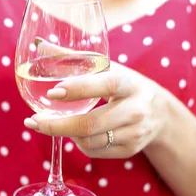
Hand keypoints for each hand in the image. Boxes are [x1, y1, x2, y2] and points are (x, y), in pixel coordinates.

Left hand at [24, 61, 168, 158]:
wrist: (161, 113)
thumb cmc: (124, 84)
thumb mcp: (107, 68)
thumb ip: (73, 58)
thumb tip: (40, 44)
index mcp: (129, 83)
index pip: (104, 86)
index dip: (77, 89)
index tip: (52, 92)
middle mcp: (135, 110)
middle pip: (91, 124)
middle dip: (57, 125)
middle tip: (33, 121)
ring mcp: (134, 133)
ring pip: (90, 140)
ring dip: (65, 134)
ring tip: (48, 123)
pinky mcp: (130, 149)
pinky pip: (95, 151)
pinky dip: (79, 143)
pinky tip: (72, 133)